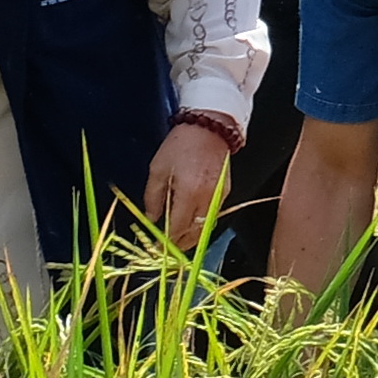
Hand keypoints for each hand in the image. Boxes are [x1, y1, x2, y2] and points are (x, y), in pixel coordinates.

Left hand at [141, 119, 232, 245]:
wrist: (210, 127)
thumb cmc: (180, 145)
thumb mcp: (158, 170)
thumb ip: (153, 197)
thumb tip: (151, 218)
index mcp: (189, 193)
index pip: (178, 228)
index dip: (166, 242)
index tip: (156, 248)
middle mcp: (207, 198)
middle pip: (195, 233)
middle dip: (180, 244)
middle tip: (166, 249)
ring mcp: (219, 196)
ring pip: (206, 226)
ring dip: (192, 237)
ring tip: (177, 240)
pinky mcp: (226, 191)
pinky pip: (213, 214)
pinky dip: (201, 223)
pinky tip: (191, 222)